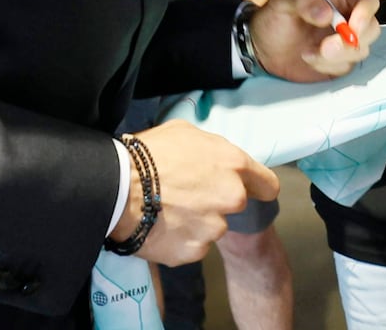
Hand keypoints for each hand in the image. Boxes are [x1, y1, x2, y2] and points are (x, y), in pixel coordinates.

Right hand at [120, 120, 279, 265]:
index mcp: (234, 165)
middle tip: (189, 193)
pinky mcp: (194, 251)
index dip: (258, 187)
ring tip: (169, 208)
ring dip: (197, 220)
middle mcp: (231, 198)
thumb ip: (212, 148)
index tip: (249, 189)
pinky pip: (192, 245)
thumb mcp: (185, 132)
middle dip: (217, 201)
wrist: (117, 187)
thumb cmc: (149, 154)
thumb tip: (216, 158)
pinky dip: (180, 238)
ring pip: (212, 227)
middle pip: (235, 205)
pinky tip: (162, 224)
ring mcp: (214, 228)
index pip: (268, 185)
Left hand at [251, 0, 379, 81]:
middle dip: (352, 40)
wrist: (263, 46)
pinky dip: (327, 66)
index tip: (352, 25)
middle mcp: (349, 17)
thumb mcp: (281, 1)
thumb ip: (302, 1)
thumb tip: (327, 13)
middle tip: (326, 47)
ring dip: (335, 56)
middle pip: (371, 29)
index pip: (368, 0)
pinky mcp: (340, 62)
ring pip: (360, 50)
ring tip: (306, 52)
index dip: (366, 12)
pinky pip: (346, 67)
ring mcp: (346, 42)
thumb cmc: (274, 16)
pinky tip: (308, 58)